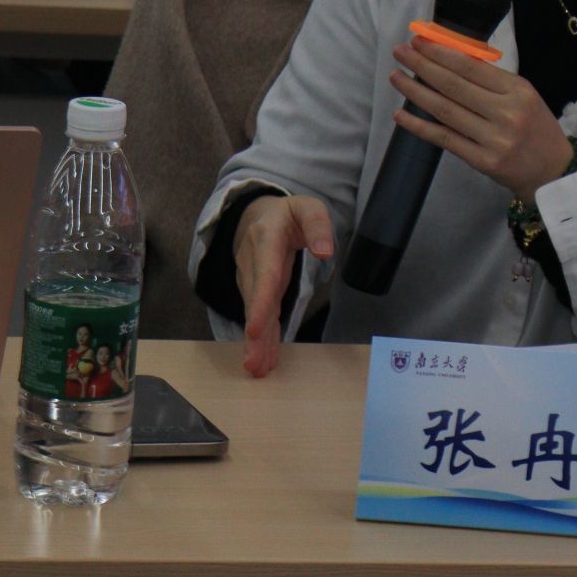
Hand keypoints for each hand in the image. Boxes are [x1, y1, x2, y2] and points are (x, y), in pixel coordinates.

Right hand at [232, 195, 333, 377]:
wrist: (256, 215)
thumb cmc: (288, 213)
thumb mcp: (308, 207)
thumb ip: (317, 226)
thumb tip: (326, 252)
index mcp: (267, 239)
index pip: (264, 273)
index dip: (258, 302)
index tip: (254, 328)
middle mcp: (253, 262)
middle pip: (256, 301)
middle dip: (255, 334)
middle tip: (254, 363)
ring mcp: (251, 278)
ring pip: (255, 312)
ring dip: (256, 342)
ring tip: (257, 368)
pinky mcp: (255, 291)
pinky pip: (258, 315)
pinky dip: (261, 337)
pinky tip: (262, 359)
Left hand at [389, 37, 572, 202]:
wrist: (553, 171)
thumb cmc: (536, 127)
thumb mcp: (524, 96)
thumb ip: (492, 81)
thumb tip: (449, 60)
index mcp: (518, 91)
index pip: (472, 67)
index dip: (442, 53)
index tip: (419, 42)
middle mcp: (507, 113)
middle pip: (454, 86)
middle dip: (423, 66)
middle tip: (399, 52)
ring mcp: (494, 139)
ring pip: (445, 111)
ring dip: (416, 92)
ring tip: (396, 77)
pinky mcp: (483, 162)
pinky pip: (445, 139)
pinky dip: (420, 126)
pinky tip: (401, 114)